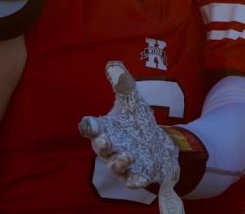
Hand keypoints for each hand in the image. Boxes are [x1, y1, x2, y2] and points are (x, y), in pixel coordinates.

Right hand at [79, 62, 181, 211]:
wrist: (157, 145)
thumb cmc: (137, 123)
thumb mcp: (133, 102)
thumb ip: (124, 85)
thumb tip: (113, 64)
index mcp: (105, 129)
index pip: (91, 127)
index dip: (89, 126)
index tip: (87, 123)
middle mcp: (110, 147)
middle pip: (101, 148)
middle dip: (101, 145)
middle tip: (104, 140)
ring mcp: (122, 163)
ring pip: (116, 165)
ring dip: (119, 161)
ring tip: (127, 155)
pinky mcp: (136, 174)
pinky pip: (133, 180)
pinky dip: (136, 180)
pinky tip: (142, 179)